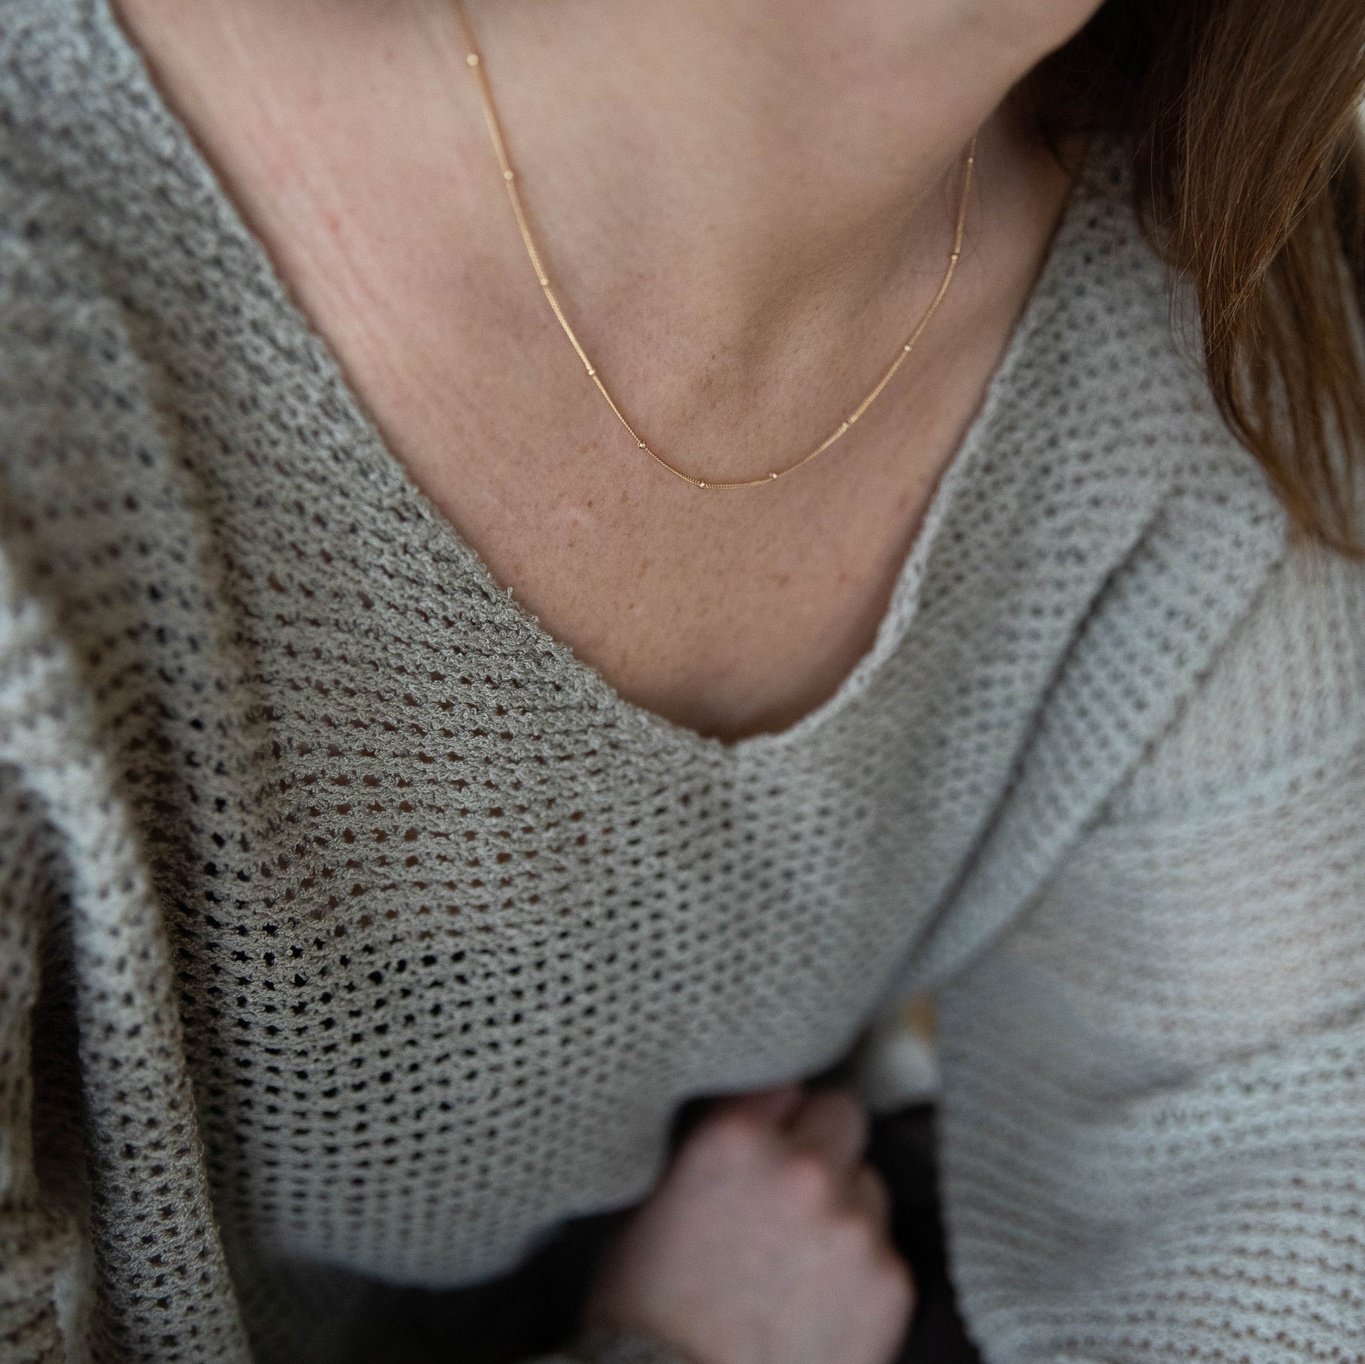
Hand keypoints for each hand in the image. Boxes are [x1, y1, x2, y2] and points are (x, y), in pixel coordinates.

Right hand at [579, 1084, 914, 1363]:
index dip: (775, 1119)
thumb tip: (756, 1121)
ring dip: (844, 1208)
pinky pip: (886, 1250)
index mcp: (735, 1137)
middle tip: (792, 1193)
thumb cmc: (648, 1314)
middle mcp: (803, 1168)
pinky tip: (821, 1304)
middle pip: (843, 1116)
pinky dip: (862, 1270)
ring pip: (868, 1184)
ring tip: (801, 1262)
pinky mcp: (891, 1282)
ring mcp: (854, 1224)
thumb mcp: (655, 1201)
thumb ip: (715, 1144)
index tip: (767, 1143)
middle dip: (821, 1146)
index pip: (786, 1086)